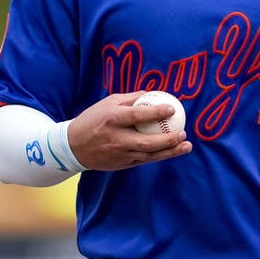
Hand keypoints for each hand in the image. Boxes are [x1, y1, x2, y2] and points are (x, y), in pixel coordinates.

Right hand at [67, 92, 192, 170]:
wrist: (73, 146)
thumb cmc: (94, 119)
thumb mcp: (108, 103)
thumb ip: (131, 99)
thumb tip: (153, 94)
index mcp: (112, 119)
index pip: (137, 116)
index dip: (156, 113)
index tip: (172, 108)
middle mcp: (116, 138)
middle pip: (146, 142)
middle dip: (168, 140)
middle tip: (183, 133)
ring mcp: (119, 154)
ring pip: (148, 155)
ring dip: (170, 152)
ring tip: (186, 145)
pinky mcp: (121, 164)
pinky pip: (144, 160)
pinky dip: (159, 156)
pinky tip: (172, 151)